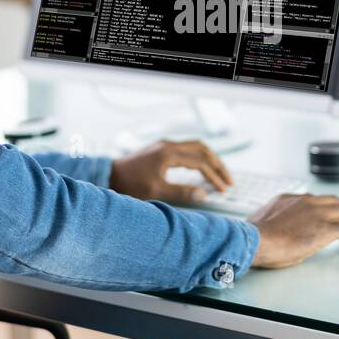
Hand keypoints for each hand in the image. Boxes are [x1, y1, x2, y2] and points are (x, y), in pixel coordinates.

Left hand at [109, 139, 233, 202]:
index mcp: (169, 153)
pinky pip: (187, 148)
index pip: (200, 162)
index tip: (224, 188)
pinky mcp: (161, 148)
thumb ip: (181, 192)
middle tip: (229, 179)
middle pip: (203, 149)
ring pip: (196, 146)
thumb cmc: (129, 185)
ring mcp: (164, 144)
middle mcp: (169, 145)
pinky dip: (199, 157)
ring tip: (219, 173)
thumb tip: (204, 194)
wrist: (109, 175)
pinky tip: (201, 168)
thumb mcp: (156, 192)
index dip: (215, 176)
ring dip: (210, 159)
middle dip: (218, 164)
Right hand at [248, 193, 338, 267]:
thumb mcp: (263, 219)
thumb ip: (274, 219)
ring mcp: (317, 214)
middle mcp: (307, 202)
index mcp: (291, 199)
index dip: (327, 208)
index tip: (331, 215)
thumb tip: (272, 226)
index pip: (316, 200)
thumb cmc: (254, 235)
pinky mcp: (324, 229)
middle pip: (336, 202)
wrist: (255, 240)